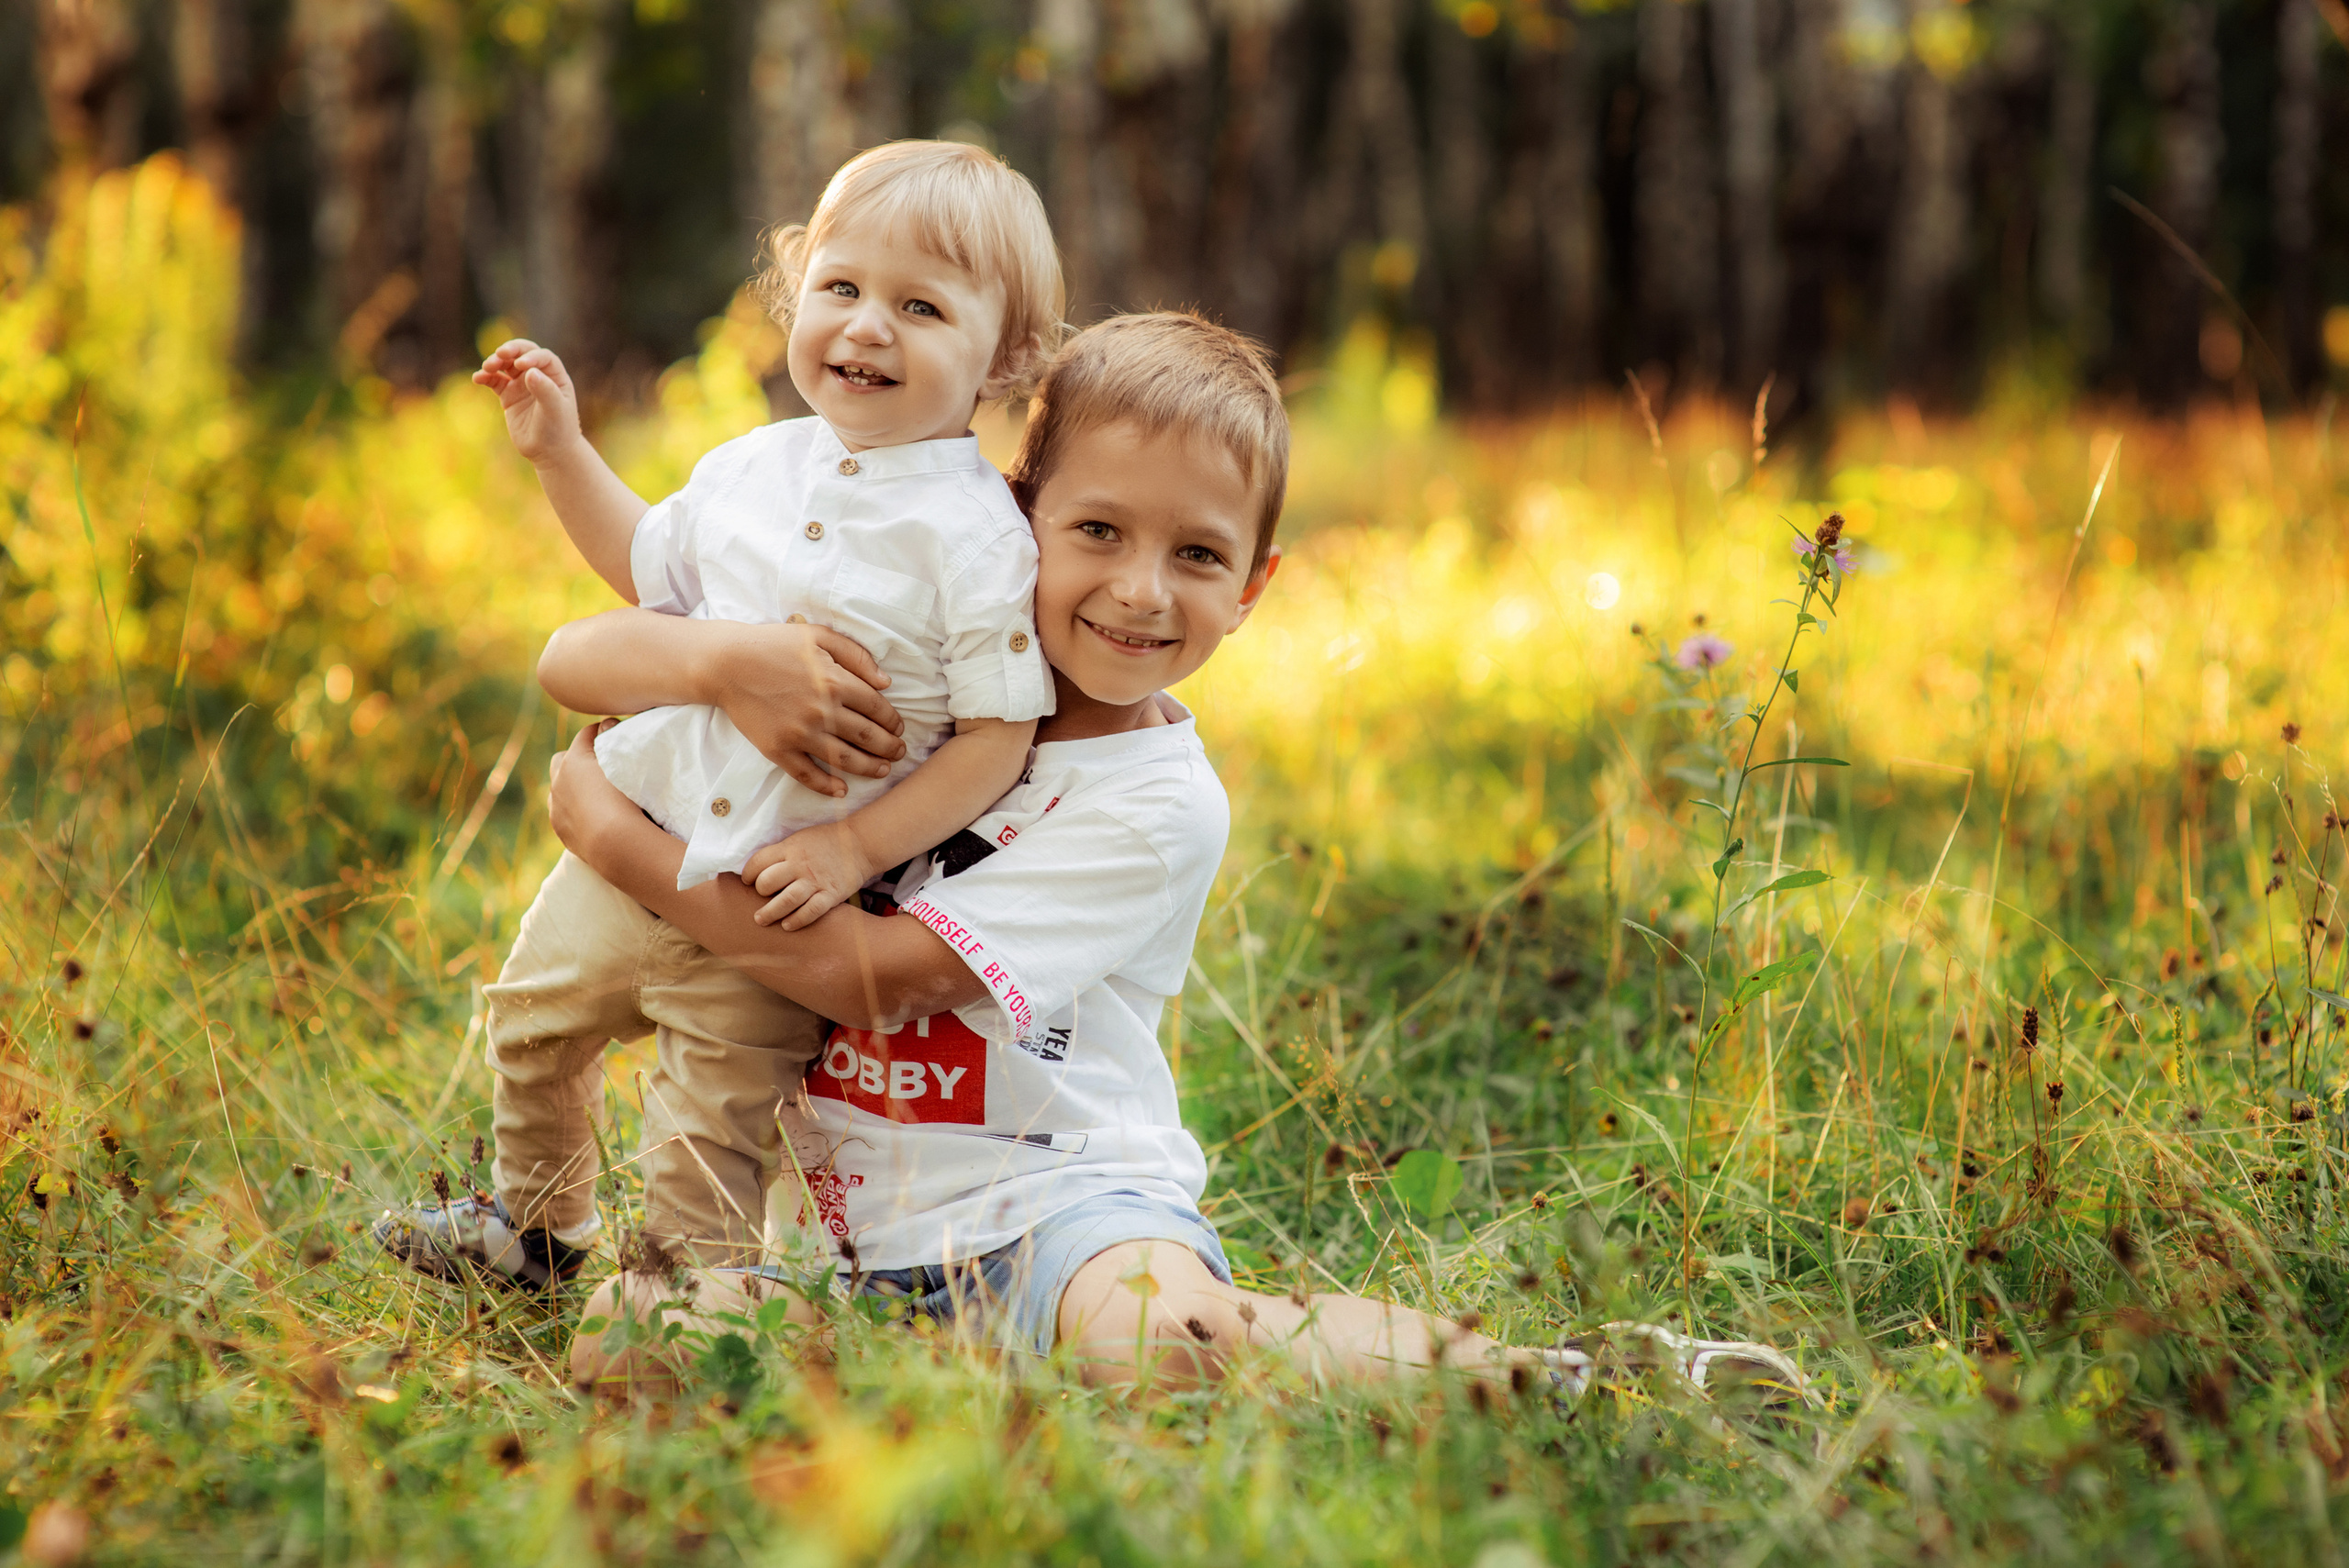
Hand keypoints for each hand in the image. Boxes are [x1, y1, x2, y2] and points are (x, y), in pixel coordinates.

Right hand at [474, 338, 584, 466]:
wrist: (550, 452)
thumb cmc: (558, 429)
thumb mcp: (555, 410)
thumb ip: (545, 390)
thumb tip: (530, 372)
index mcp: (555, 375)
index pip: (542, 357)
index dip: (531, 356)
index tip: (521, 364)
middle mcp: (538, 376)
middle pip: (522, 353)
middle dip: (511, 350)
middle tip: (500, 354)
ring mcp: (522, 385)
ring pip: (506, 365)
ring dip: (495, 362)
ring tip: (487, 367)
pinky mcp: (508, 395)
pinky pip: (494, 381)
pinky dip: (485, 377)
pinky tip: (477, 378)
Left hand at [547, 721, 629, 857]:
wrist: (615, 843)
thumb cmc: (627, 799)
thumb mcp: (625, 764)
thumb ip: (614, 739)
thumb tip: (607, 722)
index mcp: (574, 760)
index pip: (586, 734)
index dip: (601, 731)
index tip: (613, 734)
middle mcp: (559, 780)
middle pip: (561, 759)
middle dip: (575, 757)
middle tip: (596, 764)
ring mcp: (556, 805)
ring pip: (556, 787)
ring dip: (569, 785)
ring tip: (590, 791)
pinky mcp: (558, 827)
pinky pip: (559, 811)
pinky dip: (570, 808)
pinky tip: (586, 814)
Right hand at [709, 622, 907, 797]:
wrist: (725, 664)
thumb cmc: (772, 644)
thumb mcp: (817, 635)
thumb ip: (856, 655)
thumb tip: (886, 682)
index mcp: (835, 682)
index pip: (878, 709)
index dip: (893, 721)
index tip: (899, 728)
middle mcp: (822, 711)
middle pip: (868, 737)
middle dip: (890, 748)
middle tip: (899, 753)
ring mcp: (799, 734)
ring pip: (845, 759)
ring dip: (869, 768)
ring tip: (883, 770)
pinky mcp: (778, 749)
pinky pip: (807, 774)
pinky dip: (827, 786)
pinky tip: (841, 790)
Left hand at [745, 822, 873, 930]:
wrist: (860, 843)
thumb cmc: (827, 841)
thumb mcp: (800, 839)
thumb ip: (782, 853)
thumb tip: (760, 869)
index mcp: (790, 848)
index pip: (758, 862)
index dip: (748, 874)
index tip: (747, 881)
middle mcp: (800, 865)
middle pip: (768, 882)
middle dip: (759, 892)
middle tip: (760, 898)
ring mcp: (816, 881)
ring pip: (786, 900)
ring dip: (770, 913)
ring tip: (761, 919)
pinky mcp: (831, 894)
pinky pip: (810, 912)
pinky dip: (797, 921)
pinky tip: (787, 926)